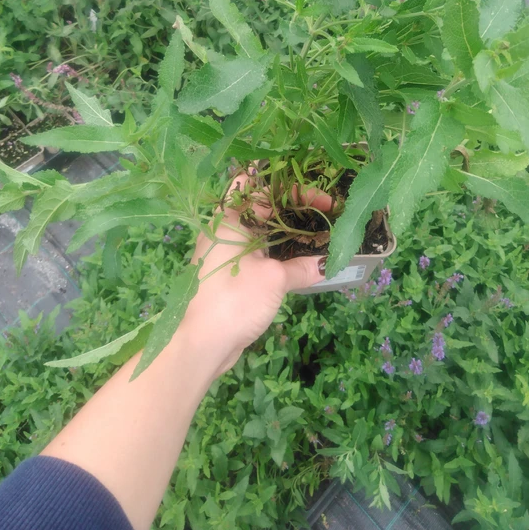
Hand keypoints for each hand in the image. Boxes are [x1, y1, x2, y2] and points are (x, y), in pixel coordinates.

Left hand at [179, 175, 331, 374]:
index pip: (260, 185)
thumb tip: (327, 264)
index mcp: (229, 219)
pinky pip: (258, 253)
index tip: (322, 198)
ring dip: (289, 232)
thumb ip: (302, 267)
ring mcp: (225, 252)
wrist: (200, 344)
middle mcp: (225, 230)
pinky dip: (279, 252)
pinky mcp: (230, 273)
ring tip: (319, 233)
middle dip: (296, 208)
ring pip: (262, 231)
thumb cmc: (234, 299)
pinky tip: (302, 258)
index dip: (292, 187)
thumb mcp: (275, 279)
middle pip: (263, 207)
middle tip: (327, 212)